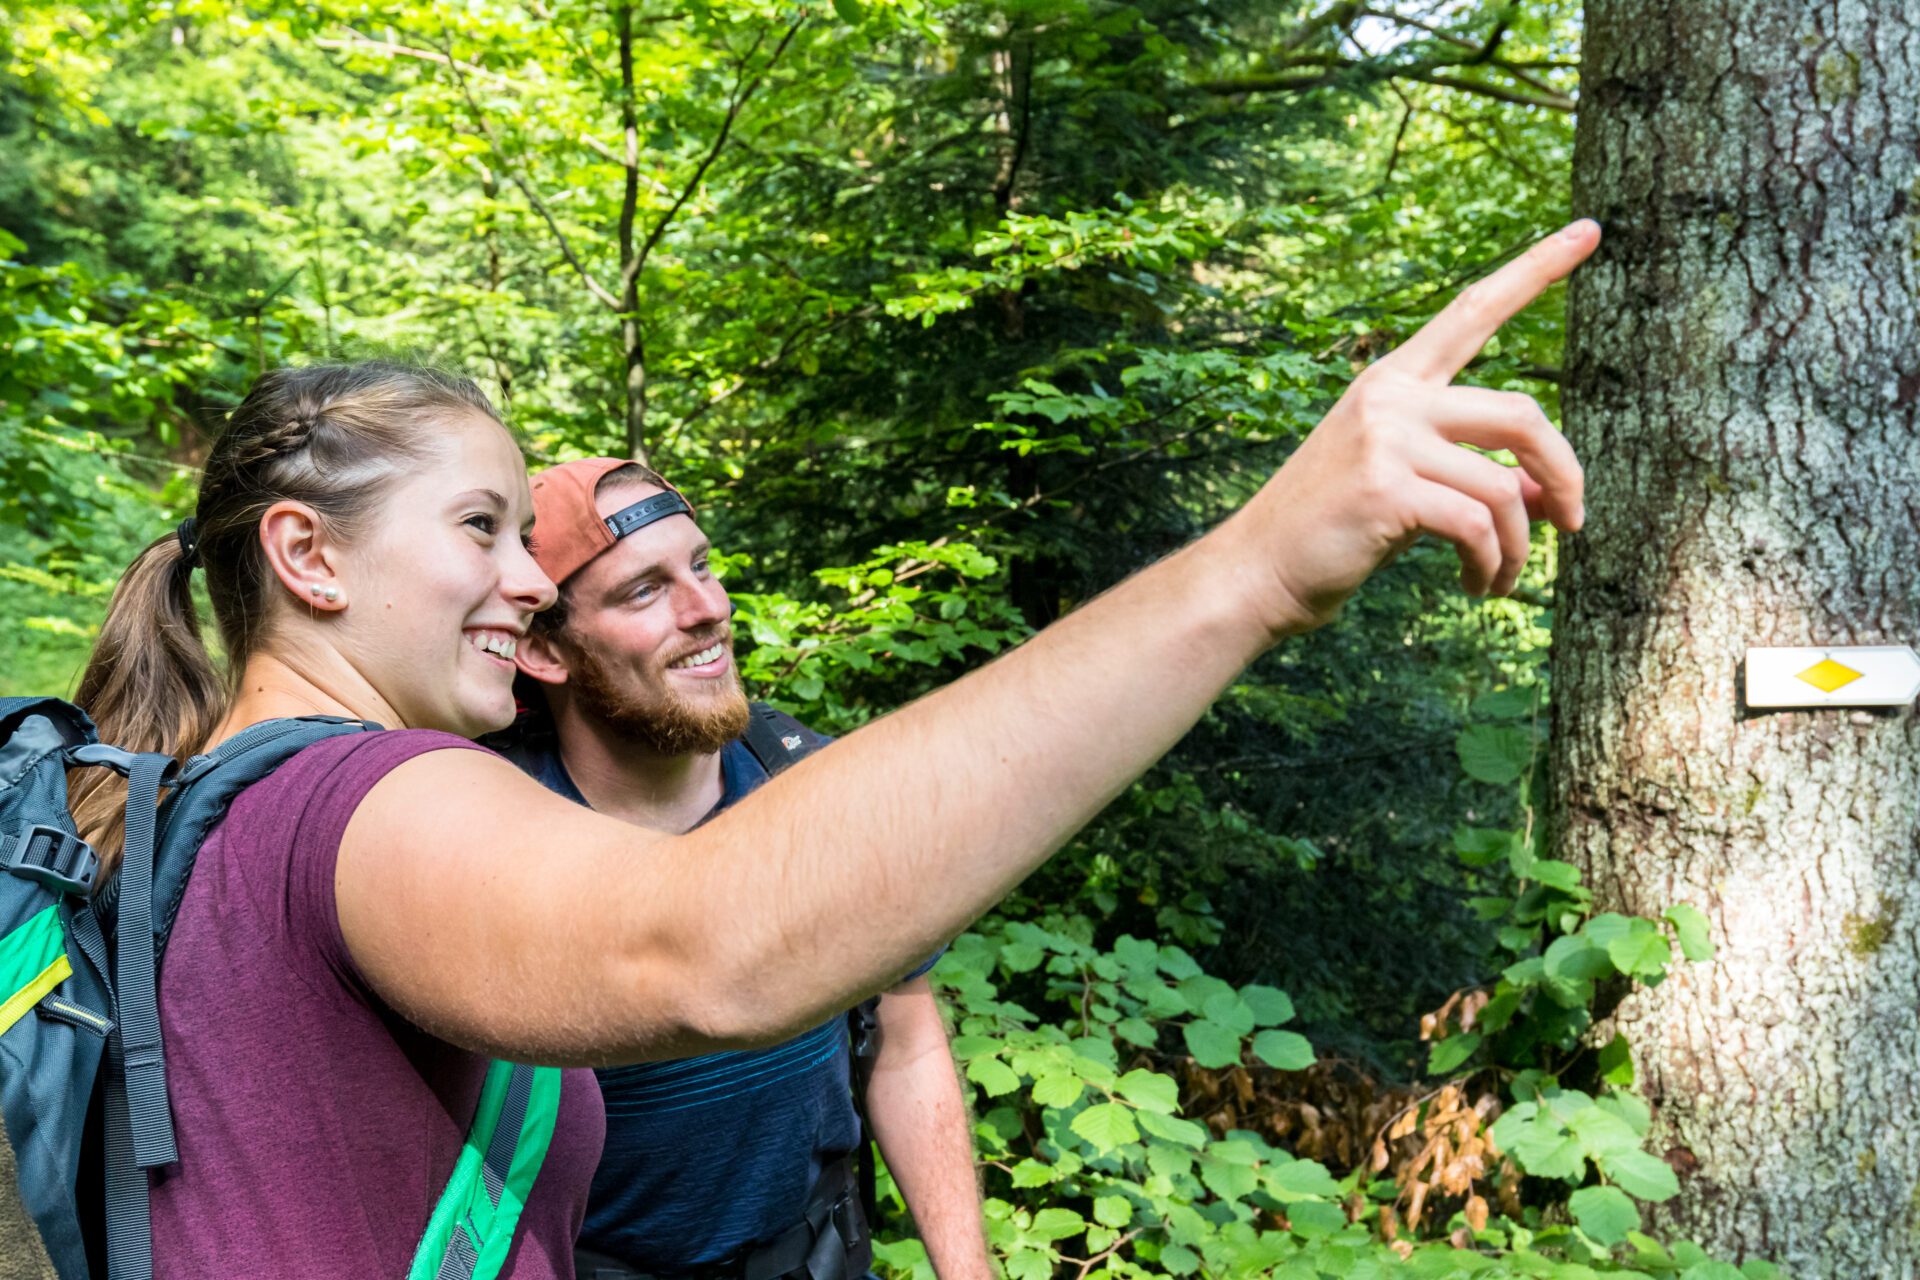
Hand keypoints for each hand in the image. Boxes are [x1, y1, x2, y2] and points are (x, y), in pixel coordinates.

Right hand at [1229, 220, 1597, 637]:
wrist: (1255, 574)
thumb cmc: (1331, 534)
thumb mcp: (1405, 486)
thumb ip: (1467, 470)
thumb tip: (1544, 489)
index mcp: (1392, 383)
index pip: (1472, 311)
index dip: (1536, 270)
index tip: (1590, 230)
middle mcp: (1390, 397)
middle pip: (1522, 414)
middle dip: (1563, 473)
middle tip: (1574, 524)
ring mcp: (1386, 440)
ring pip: (1505, 487)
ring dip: (1518, 545)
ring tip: (1500, 579)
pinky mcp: (1386, 489)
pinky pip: (1477, 526)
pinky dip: (1490, 565)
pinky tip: (1475, 587)